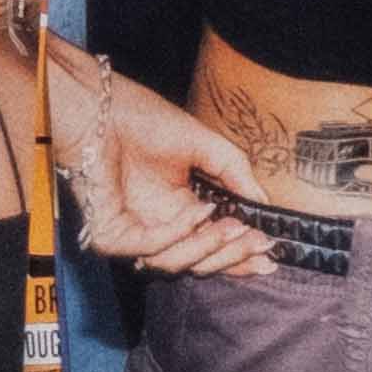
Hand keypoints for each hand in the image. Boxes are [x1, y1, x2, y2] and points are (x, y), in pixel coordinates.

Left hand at [48, 41, 277, 278]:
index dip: (242, 253)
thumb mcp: (205, 146)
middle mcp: (158, 228)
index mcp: (180, 210)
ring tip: (232, 225)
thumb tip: (264, 204)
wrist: (100, 107)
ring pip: (177, 264)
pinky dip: (178, 233)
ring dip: (210, 246)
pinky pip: (151, 248)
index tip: (271, 253)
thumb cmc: (144, 120)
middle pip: (200, 263)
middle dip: (233, 256)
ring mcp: (134, 235)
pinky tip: (198, 211)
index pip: (212, 245)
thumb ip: (235, 173)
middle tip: (259, 243)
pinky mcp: (111, 236)